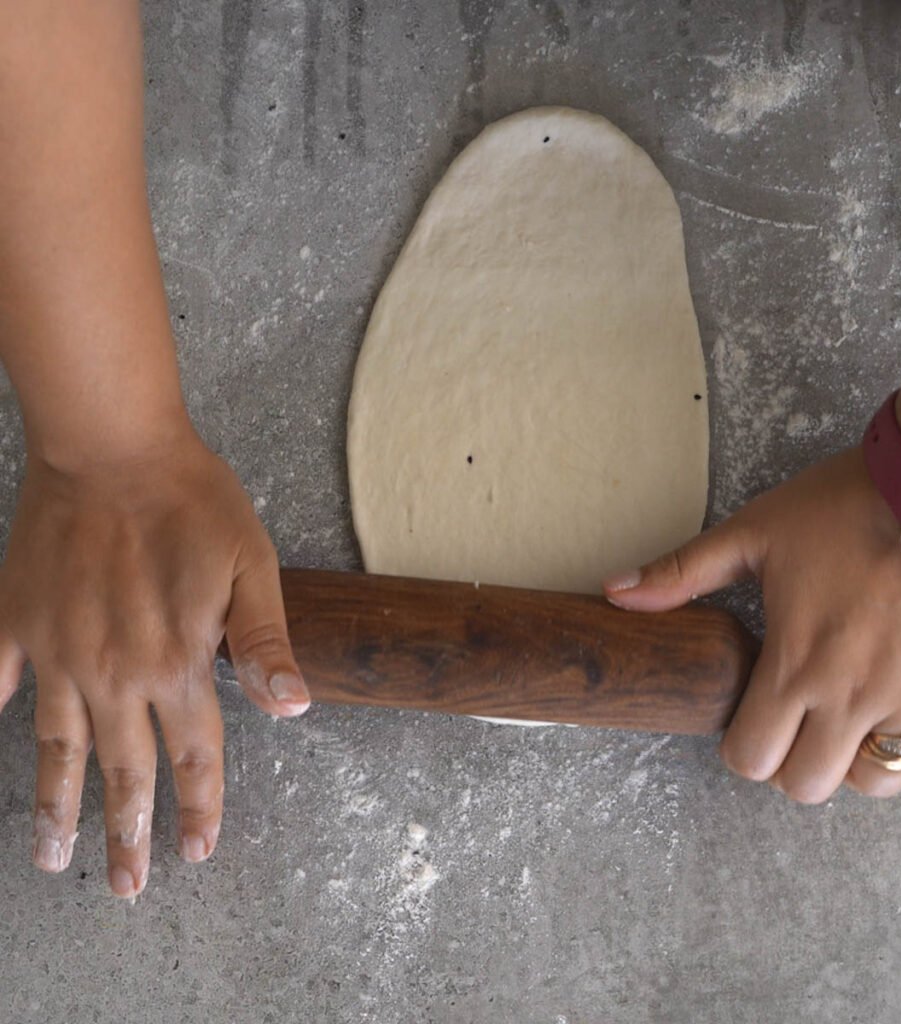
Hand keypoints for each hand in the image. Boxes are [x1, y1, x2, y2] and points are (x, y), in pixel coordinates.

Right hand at [0, 426, 309, 895]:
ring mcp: (57, 652)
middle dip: (127, 835)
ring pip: (57, 749)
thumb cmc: (193, 502)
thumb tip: (291, 710)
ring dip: (58, 807)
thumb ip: (264, 644)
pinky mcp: (16, 621)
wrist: (114, 447)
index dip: (200, 805)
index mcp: (176, 662)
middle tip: (124, 888)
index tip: (197, 851)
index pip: (195, 754)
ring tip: (53, 857)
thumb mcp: (252, 567)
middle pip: (124, 771)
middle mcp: (113, 672)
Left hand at [603, 447, 900, 801]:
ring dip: (853, 762)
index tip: (749, 718)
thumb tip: (614, 591)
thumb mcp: (751, 534)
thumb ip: (681, 573)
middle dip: (790, 763)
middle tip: (793, 723)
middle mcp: (850, 698)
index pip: (752, 759)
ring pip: (875, 783)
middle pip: (807, 785)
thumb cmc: (842, 509)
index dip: (741, 747)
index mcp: (794, 666)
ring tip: (844, 720)